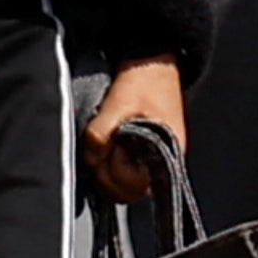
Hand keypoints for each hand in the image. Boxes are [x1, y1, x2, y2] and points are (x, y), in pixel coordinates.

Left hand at [80, 57, 188, 201]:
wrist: (152, 65)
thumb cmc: (142, 84)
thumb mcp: (117, 105)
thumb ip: (101, 134)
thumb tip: (92, 157)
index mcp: (165, 155)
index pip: (135, 186)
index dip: (114, 171)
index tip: (106, 150)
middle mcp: (164, 163)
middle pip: (129, 192)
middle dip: (106, 175)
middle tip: (97, 150)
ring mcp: (155, 160)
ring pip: (125, 185)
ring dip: (106, 171)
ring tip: (101, 147)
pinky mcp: (146, 154)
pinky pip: (126, 171)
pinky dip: (111, 164)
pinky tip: (105, 148)